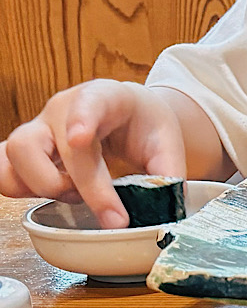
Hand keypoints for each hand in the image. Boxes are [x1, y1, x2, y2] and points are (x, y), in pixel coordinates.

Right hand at [0, 81, 189, 227]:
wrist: (130, 115)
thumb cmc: (145, 126)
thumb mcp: (168, 142)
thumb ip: (168, 173)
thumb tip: (163, 209)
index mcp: (103, 98)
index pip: (88, 102)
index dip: (81, 119)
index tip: (80, 140)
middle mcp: (62, 110)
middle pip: (47, 143)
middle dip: (75, 185)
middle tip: (109, 209)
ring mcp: (39, 128)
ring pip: (15, 156)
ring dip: (43, 186)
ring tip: (76, 195)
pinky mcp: (26, 151)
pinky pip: (4, 169)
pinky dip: (20, 189)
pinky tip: (50, 196)